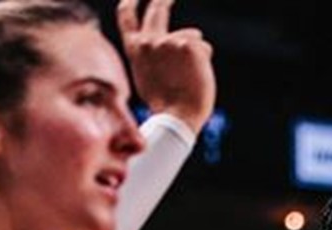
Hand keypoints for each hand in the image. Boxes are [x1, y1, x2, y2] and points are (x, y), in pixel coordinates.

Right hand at [118, 0, 215, 131]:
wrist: (177, 117)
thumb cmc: (165, 104)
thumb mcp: (146, 76)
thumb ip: (151, 56)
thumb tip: (169, 43)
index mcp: (135, 50)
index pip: (127, 17)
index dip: (131, 2)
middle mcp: (148, 41)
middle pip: (158, 10)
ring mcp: (169, 41)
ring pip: (191, 37)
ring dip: (196, 54)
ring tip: (190, 79)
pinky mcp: (188, 45)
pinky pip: (203, 48)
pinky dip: (204, 61)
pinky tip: (197, 77)